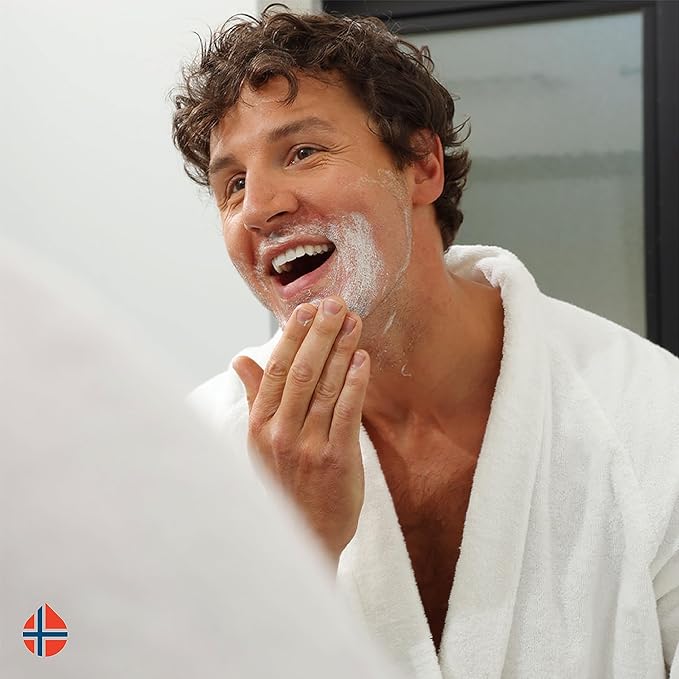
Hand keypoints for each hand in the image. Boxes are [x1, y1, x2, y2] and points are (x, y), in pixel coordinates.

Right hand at [232, 297, 369, 564]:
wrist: (303, 539)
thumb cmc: (284, 487)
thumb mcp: (260, 443)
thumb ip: (256, 397)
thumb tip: (242, 358)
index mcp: (259, 426)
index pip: (275, 371)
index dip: (291, 337)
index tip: (305, 309)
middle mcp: (279, 433)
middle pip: (301, 372)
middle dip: (320, 333)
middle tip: (336, 303)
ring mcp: (307, 447)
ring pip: (326, 387)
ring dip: (341, 350)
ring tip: (353, 321)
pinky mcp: (336, 460)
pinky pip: (347, 413)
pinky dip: (355, 383)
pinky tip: (363, 359)